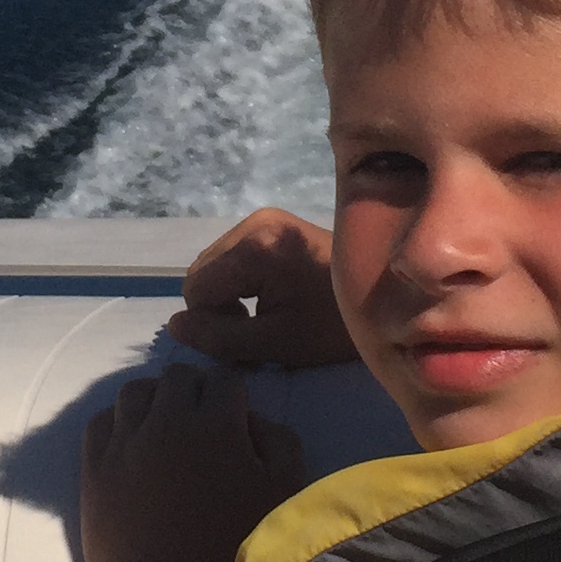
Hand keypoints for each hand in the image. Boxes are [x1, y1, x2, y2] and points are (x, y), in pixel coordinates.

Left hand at [83, 364, 305, 561]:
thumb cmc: (234, 553)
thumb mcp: (283, 498)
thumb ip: (281, 445)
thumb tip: (258, 421)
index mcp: (216, 424)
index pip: (224, 378)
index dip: (233, 394)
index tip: (236, 420)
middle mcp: (165, 420)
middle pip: (177, 376)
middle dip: (194, 389)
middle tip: (203, 422)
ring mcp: (123, 443)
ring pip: (133, 391)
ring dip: (153, 399)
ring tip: (164, 427)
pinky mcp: (94, 469)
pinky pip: (100, 422)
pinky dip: (117, 422)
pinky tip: (130, 443)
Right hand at [170, 206, 357, 365]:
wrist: (386, 296)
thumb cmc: (332, 327)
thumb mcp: (274, 343)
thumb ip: (220, 337)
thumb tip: (174, 325)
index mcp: (254, 247)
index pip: (196, 289)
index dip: (211, 323)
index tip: (248, 339)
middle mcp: (253, 222)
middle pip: (202, 273)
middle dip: (218, 307)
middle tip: (256, 331)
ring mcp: (264, 219)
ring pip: (215, 265)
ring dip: (228, 296)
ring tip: (265, 315)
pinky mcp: (274, 223)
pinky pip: (234, 256)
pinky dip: (240, 281)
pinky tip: (272, 296)